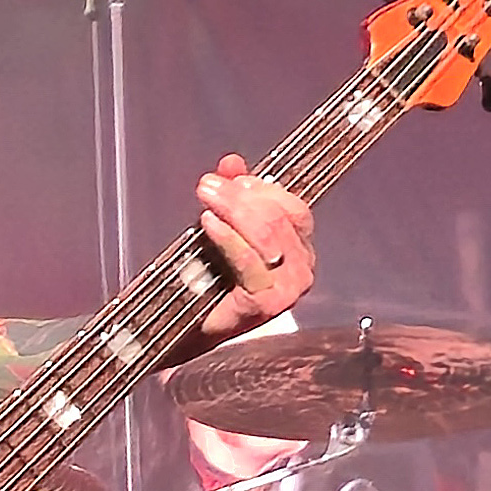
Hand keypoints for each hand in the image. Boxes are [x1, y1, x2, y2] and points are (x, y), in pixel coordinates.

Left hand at [194, 153, 317, 337]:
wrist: (188, 328)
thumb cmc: (208, 281)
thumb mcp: (222, 228)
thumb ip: (232, 195)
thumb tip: (232, 162)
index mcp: (299, 249)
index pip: (293, 207)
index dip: (261, 188)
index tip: (229, 177)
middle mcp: (302, 269)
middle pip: (279, 217)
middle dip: (239, 196)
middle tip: (207, 185)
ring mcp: (288, 289)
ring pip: (267, 234)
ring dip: (232, 211)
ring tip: (205, 201)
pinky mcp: (267, 304)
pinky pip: (249, 260)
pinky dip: (227, 237)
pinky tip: (208, 224)